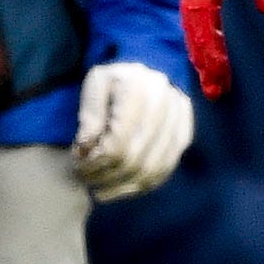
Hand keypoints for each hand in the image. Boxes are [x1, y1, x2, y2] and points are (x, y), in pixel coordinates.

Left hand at [70, 60, 193, 198]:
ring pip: (152, 169)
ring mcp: (180, 122)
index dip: (96, 160)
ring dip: (122, 186)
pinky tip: (120, 188)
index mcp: (140, 86)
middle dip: (106, 175)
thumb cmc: (114, 79)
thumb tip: (86, 146)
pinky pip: (165, 170)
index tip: (78, 164)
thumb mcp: (95, 83)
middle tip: (85, 179)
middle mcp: (167, 103)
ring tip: (99, 189)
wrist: (146, 74)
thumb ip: (90, 112)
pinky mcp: (184, 136)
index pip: (119, 140)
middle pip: (135, 157)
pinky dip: (141, 185)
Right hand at [179, 0, 263, 96]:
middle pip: (193, 21)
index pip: (201, 11)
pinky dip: (209, 33)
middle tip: (215, 91)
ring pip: (196, 17)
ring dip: (204, 49)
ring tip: (215, 81)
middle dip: (203, 56)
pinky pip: (204, 9)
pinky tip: (214, 51)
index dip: (208, 44)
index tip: (218, 72)